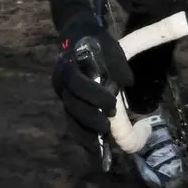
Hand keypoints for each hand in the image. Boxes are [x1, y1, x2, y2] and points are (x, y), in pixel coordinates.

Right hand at [51, 14, 134, 153]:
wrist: (78, 36)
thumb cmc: (95, 42)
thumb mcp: (108, 44)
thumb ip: (116, 61)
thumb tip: (127, 82)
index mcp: (67, 67)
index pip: (76, 84)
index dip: (93, 95)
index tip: (112, 103)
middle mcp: (61, 85)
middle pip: (72, 106)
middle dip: (90, 118)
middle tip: (107, 126)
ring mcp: (64, 98)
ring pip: (71, 120)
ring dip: (85, 134)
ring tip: (100, 146)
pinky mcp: (69, 107)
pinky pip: (74, 125)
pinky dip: (84, 138)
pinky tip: (95, 151)